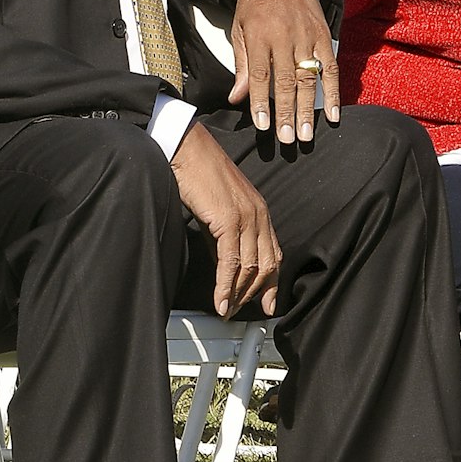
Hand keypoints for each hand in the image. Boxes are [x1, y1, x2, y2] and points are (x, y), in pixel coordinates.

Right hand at [169, 123, 282, 316]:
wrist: (186, 149)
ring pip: (250, 267)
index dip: (272, 283)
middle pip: (265, 265)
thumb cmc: (198, 174)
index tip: (267, 304)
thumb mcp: (217, 212)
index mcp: (260, 212)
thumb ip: (225, 238)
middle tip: (237, 311)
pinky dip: (226, 285)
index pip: (274, 254)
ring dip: (237, 295)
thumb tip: (226, 267)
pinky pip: (231, 261)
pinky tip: (220, 300)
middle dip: (252, 294)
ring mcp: (247, 217)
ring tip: (226, 310)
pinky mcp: (229, 219)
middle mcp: (259, 215)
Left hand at [228, 0, 339, 143]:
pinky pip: (331, 67)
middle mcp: (285, 36)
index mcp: (260, 34)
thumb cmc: (255, 1)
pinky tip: (333, 113)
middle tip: (288, 139)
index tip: (262, 126)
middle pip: (287, 81)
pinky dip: (334, 91)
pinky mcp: (324, 35)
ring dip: (309, 109)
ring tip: (306, 134)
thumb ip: (242, 65)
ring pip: (309, 78)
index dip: (261, 103)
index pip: (261, 75)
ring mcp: (307, 36)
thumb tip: (238, 98)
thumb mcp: (240, 28)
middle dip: (287, 113)